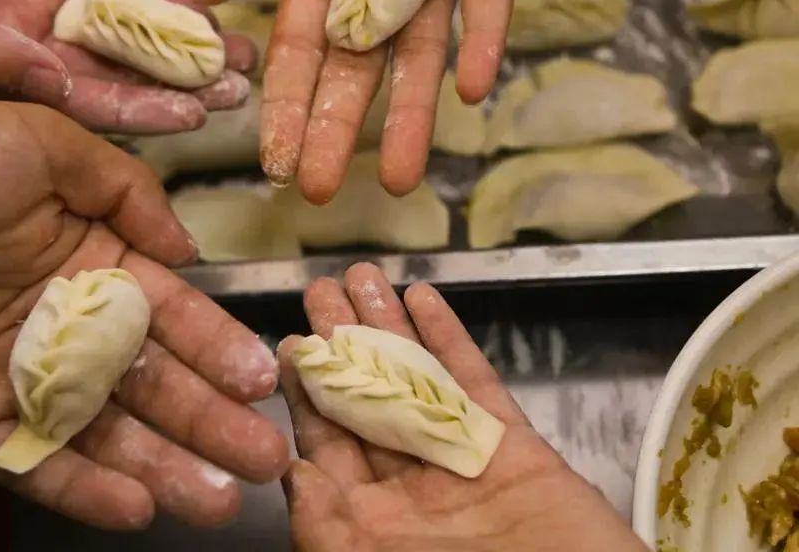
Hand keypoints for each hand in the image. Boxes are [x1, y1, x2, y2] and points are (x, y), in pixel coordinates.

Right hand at [0, 0, 254, 133]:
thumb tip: (46, 85)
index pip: (65, 102)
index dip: (130, 111)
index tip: (190, 118)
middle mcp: (12, 41)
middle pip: (106, 75)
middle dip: (171, 90)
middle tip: (236, 98)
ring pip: (121, 32)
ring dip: (179, 51)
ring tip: (240, 64)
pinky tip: (209, 18)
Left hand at [0, 98, 287, 528]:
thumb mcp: (43, 145)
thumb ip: (125, 191)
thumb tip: (187, 251)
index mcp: (92, 261)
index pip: (173, 315)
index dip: (219, 348)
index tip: (265, 381)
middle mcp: (65, 326)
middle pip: (153, 384)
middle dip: (211, 421)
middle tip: (267, 459)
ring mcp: (18, 378)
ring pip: (106, 432)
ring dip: (165, 466)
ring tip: (219, 498)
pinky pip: (33, 460)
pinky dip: (84, 486)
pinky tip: (137, 506)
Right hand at [189, 0, 532, 200]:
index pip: (300, 50)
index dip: (287, 105)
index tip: (275, 164)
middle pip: (355, 68)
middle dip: (337, 128)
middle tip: (322, 192)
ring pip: (423, 52)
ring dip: (413, 113)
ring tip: (401, 178)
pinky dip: (481, 39)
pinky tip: (469, 89)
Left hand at [278, 263, 647, 550]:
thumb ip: (327, 530)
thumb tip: (295, 472)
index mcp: (370, 524)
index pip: (327, 447)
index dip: (306, 393)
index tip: (288, 341)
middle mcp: (410, 490)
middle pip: (366, 402)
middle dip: (342, 344)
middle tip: (321, 289)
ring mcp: (462, 464)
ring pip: (416, 382)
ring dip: (389, 328)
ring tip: (365, 276)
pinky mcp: (515, 450)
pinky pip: (475, 386)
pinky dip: (450, 341)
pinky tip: (424, 298)